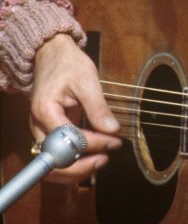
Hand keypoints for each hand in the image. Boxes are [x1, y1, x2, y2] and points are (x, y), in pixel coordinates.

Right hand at [29, 33, 121, 182]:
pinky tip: (93, 158)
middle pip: (52, 160)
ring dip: (76, 168)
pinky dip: (73, 162)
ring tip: (102, 160)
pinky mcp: (47, 132)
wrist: (50, 55)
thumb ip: (98, 106)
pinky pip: (56, 155)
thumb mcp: (87, 80)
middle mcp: (37, 125)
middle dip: (80, 165)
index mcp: (45, 110)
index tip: (115, 141)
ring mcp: (40, 130)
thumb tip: (113, 130)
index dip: (92, 144)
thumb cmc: (68, 64)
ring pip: (52, 163)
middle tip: (106, 158)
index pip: (67, 139)